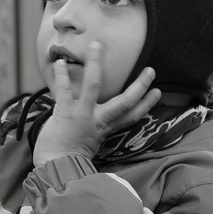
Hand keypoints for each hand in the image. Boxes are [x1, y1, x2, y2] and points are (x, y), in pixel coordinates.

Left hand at [33, 42, 160, 166]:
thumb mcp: (87, 146)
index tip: (157, 92)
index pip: (131, 116)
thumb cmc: (67, 159)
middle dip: (139, 86)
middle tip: (150, 70)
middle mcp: (97, 120)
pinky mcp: (64, 112)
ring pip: (94, 85)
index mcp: (104, 129)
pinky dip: (62, 76)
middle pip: (124, 102)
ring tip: (97, 45)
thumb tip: (94, 126)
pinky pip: (65, 90)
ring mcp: (82, 115)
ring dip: (96, 63)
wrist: (54, 168)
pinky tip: (60, 63)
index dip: (146, 104)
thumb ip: (93, 133)